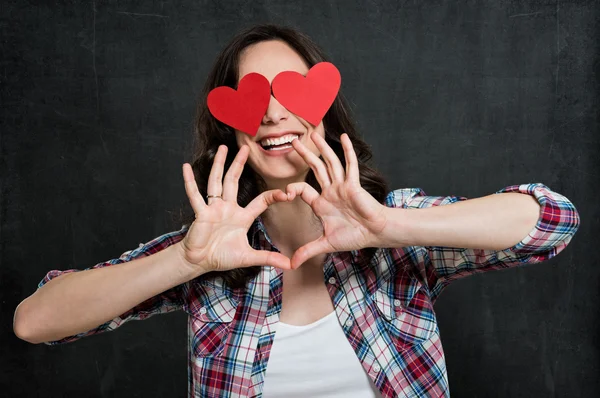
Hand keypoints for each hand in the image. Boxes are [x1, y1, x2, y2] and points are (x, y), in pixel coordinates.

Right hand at [178, 144, 291, 273]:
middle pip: (234, 181)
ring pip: (217, 182)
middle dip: (240, 164)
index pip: (261, 201)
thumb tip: (290, 265)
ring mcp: (213, 208)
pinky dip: (190, 182)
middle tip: (246, 148)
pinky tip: (185, 167)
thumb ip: (269, 258)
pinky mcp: (201, 213)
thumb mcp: (249, 257)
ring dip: (220, 165)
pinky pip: (195, 196)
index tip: (287, 193)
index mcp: (241, 216)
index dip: (273, 196)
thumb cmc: (221, 256)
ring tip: (223, 149)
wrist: (200, 262)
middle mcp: (228, 207)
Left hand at [285, 132, 387, 268]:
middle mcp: (331, 191)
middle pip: (315, 169)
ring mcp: (342, 186)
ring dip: (322, 148)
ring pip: (330, 163)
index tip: (284, 193)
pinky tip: (343, 138)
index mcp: (322, 203)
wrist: (374, 234)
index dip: (293, 189)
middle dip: (304, 155)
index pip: (303, 190)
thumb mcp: (326, 244)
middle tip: (293, 142)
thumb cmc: (354, 237)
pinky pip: (350, 165)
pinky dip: (347, 151)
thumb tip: (291, 265)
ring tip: (313, 134)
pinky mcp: (354, 184)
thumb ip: (308, 251)